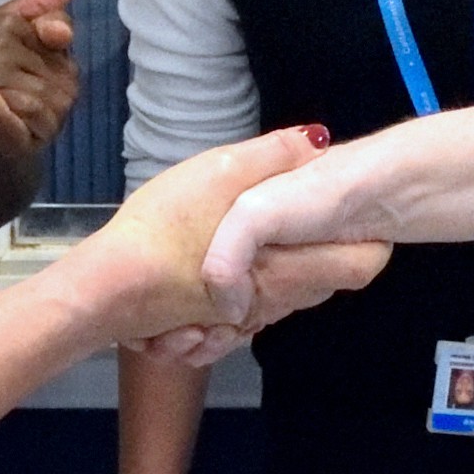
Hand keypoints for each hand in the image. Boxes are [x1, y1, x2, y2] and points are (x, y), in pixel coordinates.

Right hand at [75, 127, 385, 346]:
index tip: (347, 215)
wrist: (107, 291)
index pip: (361, 265)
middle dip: (313, 254)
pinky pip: (242, 317)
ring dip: (267, 277)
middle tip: (282, 219)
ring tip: (226, 245)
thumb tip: (319, 139)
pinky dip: (230, 303)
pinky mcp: (214, 333)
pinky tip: (202, 277)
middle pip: (323, 284)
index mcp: (287, 267)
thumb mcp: (218, 174)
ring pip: (282, 301)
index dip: (366, 240)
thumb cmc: (163, 230)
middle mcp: (274, 304)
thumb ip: (272, 157)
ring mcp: (243, 323)